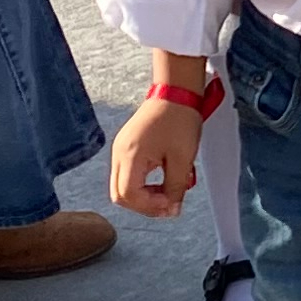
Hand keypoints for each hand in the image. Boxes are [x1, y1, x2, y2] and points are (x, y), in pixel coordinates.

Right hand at [108, 98, 203, 216]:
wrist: (177, 91)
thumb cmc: (180, 118)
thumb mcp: (182, 158)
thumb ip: (176, 188)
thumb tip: (172, 209)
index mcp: (130, 155)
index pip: (128, 195)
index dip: (149, 206)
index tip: (170, 204)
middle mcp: (119, 153)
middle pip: (120, 194)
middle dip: (144, 205)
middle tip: (168, 204)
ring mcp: (120, 148)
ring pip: (122, 185)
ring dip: (144, 195)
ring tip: (167, 192)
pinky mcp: (126, 145)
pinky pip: (128, 173)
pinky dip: (142, 182)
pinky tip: (161, 179)